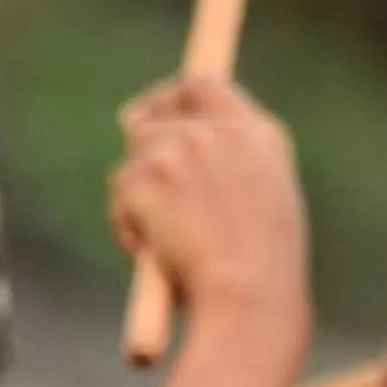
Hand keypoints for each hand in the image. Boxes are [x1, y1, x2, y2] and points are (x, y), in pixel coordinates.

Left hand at [110, 77, 310, 339]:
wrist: (249, 301)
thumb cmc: (263, 277)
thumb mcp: (266, 210)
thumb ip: (232, 171)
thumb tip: (176, 154)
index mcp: (259, 136)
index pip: (206, 86)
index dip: (176, 95)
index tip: (160, 108)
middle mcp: (218, 131)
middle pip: (159, 112)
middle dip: (143, 131)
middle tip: (136, 158)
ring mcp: (178, 148)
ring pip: (135, 158)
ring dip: (140, 193)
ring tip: (169, 244)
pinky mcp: (143, 173)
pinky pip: (121, 194)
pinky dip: (129, 224)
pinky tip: (159, 254)